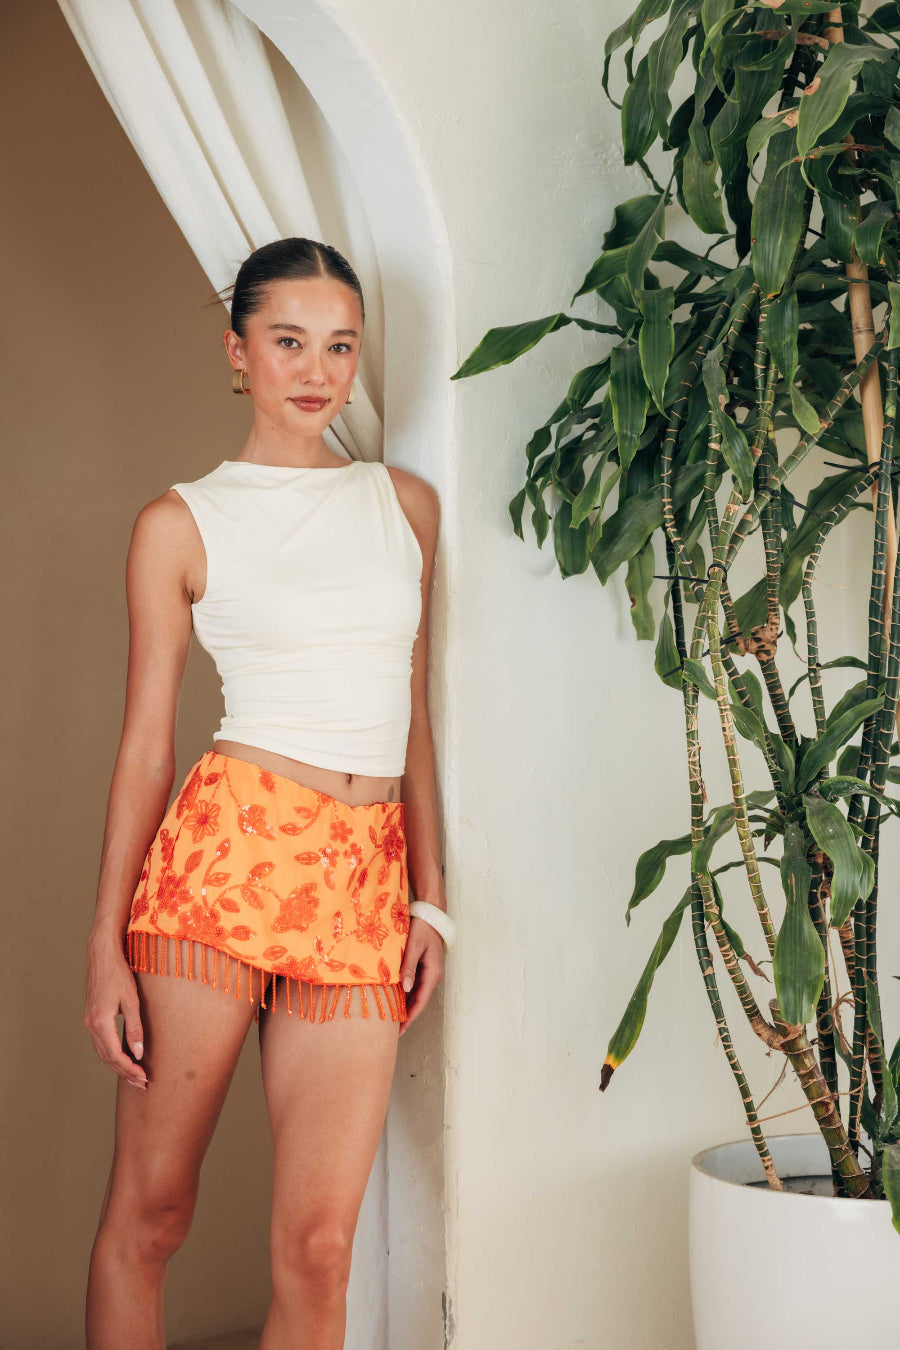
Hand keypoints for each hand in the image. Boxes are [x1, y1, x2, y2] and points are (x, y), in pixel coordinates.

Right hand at [84, 943, 147, 1087]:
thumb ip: (135, 1028)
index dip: (129, 1069)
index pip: (115, 1055)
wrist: (102, 955)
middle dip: (124, 1072)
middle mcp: (91, 1025)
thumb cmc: (119, 973)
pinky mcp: (91, 1016)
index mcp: (100, 1022)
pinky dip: (111, 1054)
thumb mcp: (132, 1000)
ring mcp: (89, 1021)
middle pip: (107, 1058)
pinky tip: (123, 1056)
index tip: (143, 1078)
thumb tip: (138, 1054)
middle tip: (141, 1083)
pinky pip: (100, 1042)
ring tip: (134, 1075)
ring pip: (102, 1052)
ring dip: (117, 1065)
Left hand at [398, 916, 443, 1035]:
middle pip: (419, 1001)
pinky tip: (395, 999)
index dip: (410, 1017)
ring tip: (391, 1018)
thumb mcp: (414, 946)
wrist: (430, 915)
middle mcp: (433, 976)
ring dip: (406, 1005)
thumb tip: (406, 989)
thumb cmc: (422, 929)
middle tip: (391, 1030)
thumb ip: (409, 967)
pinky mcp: (424, 967)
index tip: (399, 1030)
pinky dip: (406, 994)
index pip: (421, 1001)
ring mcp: (429, 972)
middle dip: (407, 1015)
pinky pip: (414, 985)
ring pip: (416, 994)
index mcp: (433, 973)